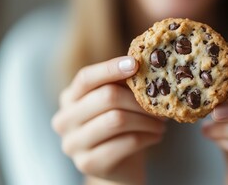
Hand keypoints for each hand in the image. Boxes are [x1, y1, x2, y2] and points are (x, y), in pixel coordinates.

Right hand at [52, 56, 165, 183]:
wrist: (119, 166)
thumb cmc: (120, 127)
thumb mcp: (118, 102)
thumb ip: (123, 83)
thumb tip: (143, 60)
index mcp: (69, 98)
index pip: (86, 77)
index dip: (110, 68)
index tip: (135, 64)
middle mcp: (64, 119)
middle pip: (106, 97)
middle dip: (139, 99)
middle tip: (161, 103)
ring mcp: (73, 143)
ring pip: (117, 120)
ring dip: (147, 119)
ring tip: (162, 122)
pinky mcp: (88, 163)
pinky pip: (126, 142)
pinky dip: (147, 136)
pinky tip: (156, 136)